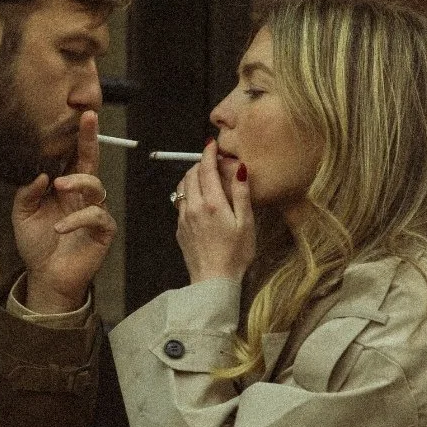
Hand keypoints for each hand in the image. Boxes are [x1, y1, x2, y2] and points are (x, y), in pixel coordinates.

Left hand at [12, 111, 114, 313]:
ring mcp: (94, 211)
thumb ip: (27, 192)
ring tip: (58, 186)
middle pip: (91, 161)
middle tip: (87, 118)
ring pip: (96, 186)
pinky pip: (96, 217)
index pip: (71, 156)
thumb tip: (39, 173)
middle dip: (90, 139)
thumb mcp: (22, 214)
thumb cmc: (37, 243)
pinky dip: (76, 220)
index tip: (75, 112)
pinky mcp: (102, 231)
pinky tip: (59, 228)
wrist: (45, 276)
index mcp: (64, 187)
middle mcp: (82, 195)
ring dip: (78, 181)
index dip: (75, 136)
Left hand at [174, 139, 254, 282]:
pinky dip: (188, 194)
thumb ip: (242, 194)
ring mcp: (184, 219)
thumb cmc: (235, 255)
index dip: (208, 153)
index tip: (212, 144)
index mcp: (212, 203)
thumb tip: (239, 169)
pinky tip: (200, 201)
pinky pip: (181, 204)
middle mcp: (194, 208)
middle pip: (191, 175)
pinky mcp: (180, 230)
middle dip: (200, 164)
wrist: (213, 282)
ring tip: (204, 178)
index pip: (206, 169)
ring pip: (182, 188)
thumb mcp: (246, 223)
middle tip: (212, 162)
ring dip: (191, 178)